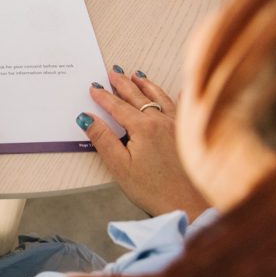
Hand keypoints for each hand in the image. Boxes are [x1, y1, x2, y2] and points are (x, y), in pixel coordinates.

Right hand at [77, 70, 209, 219]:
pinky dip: (181, 97)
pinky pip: (184, 108)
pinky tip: (182, 91)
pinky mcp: (189, 134)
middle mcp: (162, 120)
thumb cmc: (153, 188)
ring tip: (137, 75)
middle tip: (112, 72)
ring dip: (146, 85)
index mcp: (143, 127)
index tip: (94, 87)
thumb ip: (102, 139)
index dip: (103, 96)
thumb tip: (86, 117)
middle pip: (138, 96)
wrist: (188, 203)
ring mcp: (179, 125)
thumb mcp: (119, 166)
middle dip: (123, 83)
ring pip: (160, 97)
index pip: (117, 106)